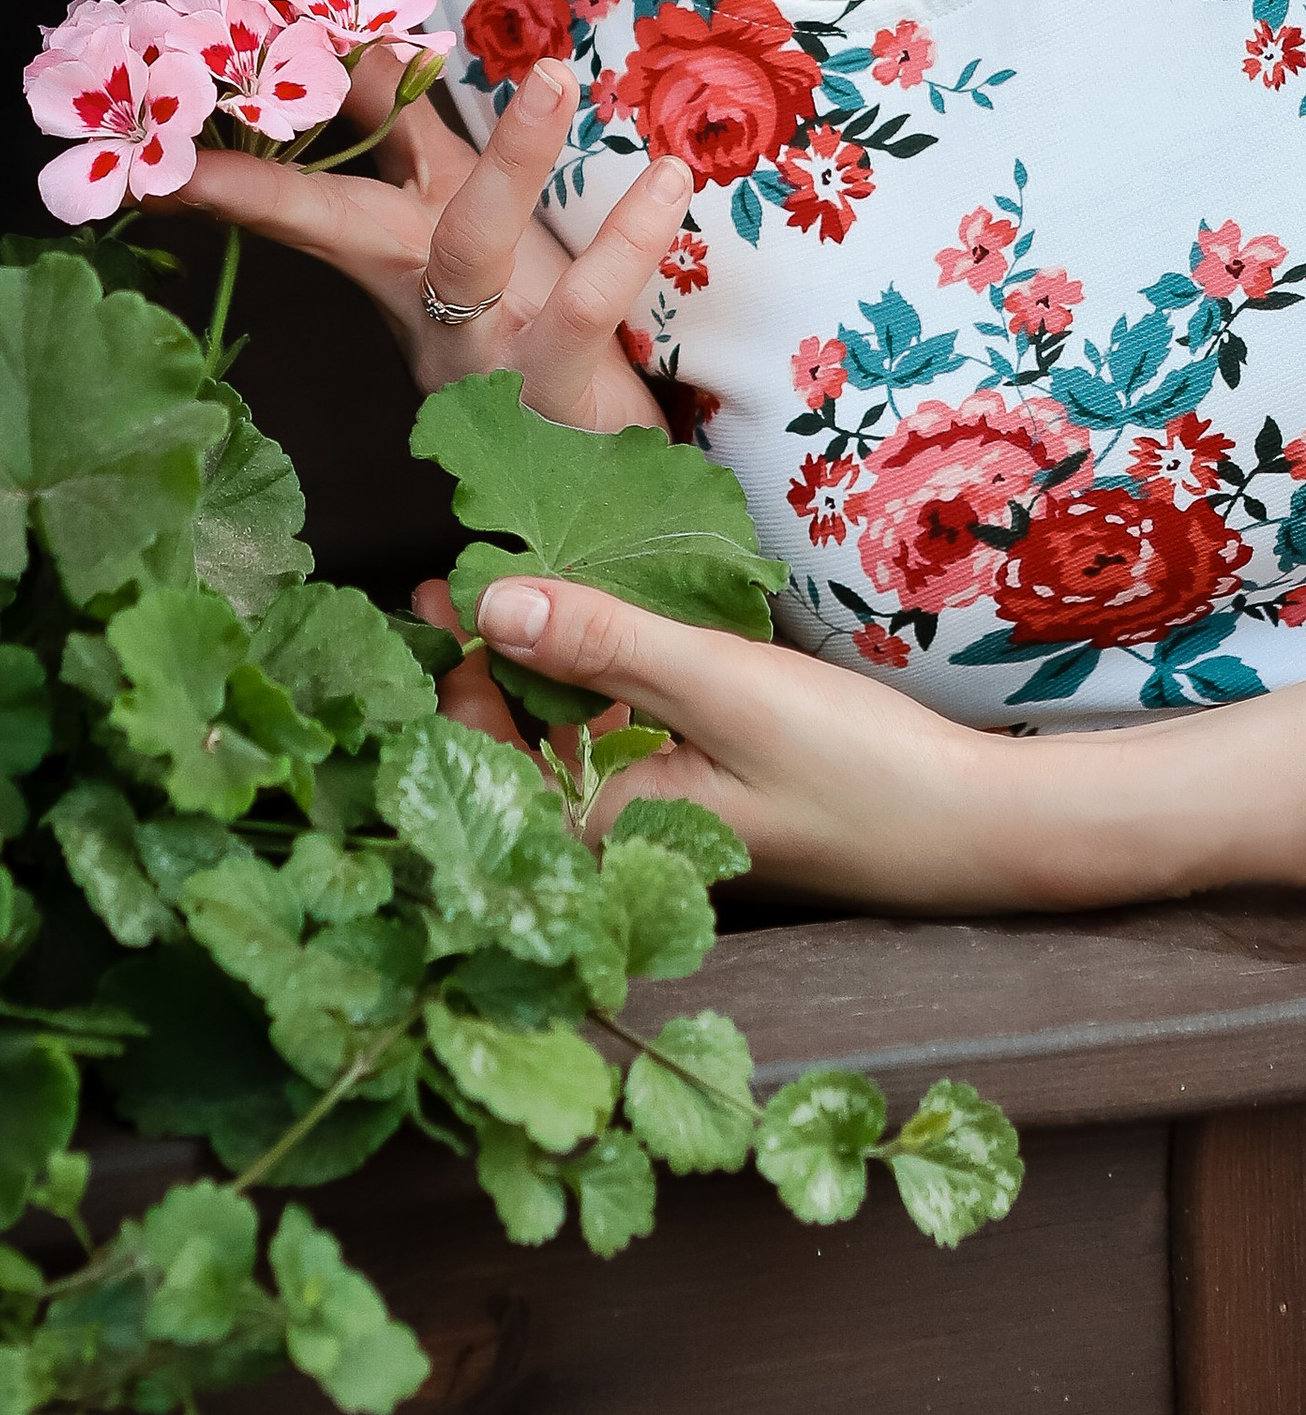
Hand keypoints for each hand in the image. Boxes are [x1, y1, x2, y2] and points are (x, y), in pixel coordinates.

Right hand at [179, 55, 691, 429]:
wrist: (600, 485)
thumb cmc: (531, 342)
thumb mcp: (463, 243)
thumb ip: (421, 148)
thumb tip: (369, 42)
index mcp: (400, 265)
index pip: (302, 201)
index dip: (230, 167)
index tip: (156, 130)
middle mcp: (427, 303)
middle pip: (344, 222)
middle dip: (275, 177)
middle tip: (255, 88)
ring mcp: (485, 347)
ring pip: (474, 247)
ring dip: (510, 156)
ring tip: (554, 73)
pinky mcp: (555, 389)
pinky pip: (585, 309)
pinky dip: (626, 242)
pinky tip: (666, 177)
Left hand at [410, 572, 1029, 911]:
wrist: (979, 827)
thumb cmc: (854, 768)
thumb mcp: (722, 688)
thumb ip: (608, 645)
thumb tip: (493, 605)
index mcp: (611, 827)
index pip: (488, 757)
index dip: (454, 675)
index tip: (435, 590)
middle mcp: (628, 835)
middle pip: (523, 749)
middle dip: (487, 667)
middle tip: (457, 579)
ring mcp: (672, 820)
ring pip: (576, 739)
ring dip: (545, 669)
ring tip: (518, 586)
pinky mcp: (711, 800)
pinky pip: (631, 739)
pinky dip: (606, 684)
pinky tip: (609, 631)